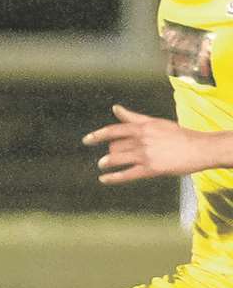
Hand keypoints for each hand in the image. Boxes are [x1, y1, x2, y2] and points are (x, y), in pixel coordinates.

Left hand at [83, 104, 220, 182]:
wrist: (200, 149)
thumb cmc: (178, 135)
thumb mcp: (155, 122)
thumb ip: (133, 117)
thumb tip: (115, 108)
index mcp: (143, 127)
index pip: (114, 130)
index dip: (97, 136)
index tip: (86, 140)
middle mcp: (142, 140)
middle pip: (115, 146)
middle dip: (111, 152)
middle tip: (110, 156)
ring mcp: (146, 155)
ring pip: (117, 159)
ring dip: (106, 163)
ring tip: (103, 165)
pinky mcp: (151, 169)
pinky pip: (126, 174)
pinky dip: (112, 178)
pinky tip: (104, 179)